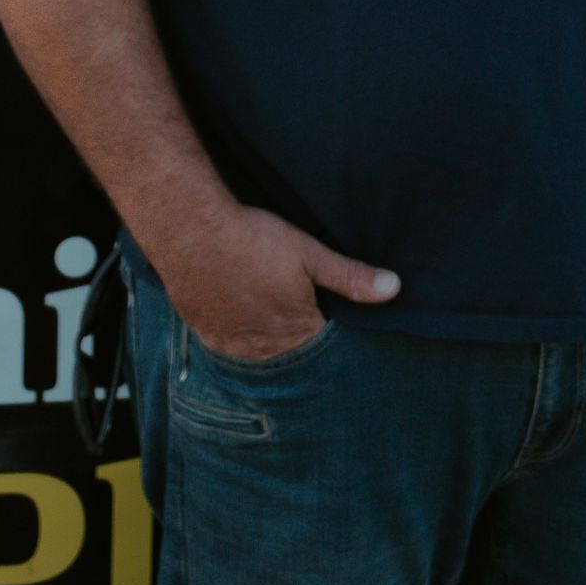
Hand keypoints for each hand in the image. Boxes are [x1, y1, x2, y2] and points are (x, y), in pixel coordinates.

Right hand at [160, 203, 399, 360]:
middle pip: (294, 348)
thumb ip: (351, 276)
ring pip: (263, 351)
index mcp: (298, 327)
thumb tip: (394, 288)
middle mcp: (267, 344)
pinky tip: (242, 315)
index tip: (325, 304)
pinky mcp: (208, 333)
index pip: (324, 339)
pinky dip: (240, 336)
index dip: (327, 320)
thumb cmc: (253, 239)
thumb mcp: (309, 253)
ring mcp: (235, 342)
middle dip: (300, 330)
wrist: (191, 233)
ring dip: (271, 336)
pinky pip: (232, 347)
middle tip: (294, 300)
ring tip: (270, 305)